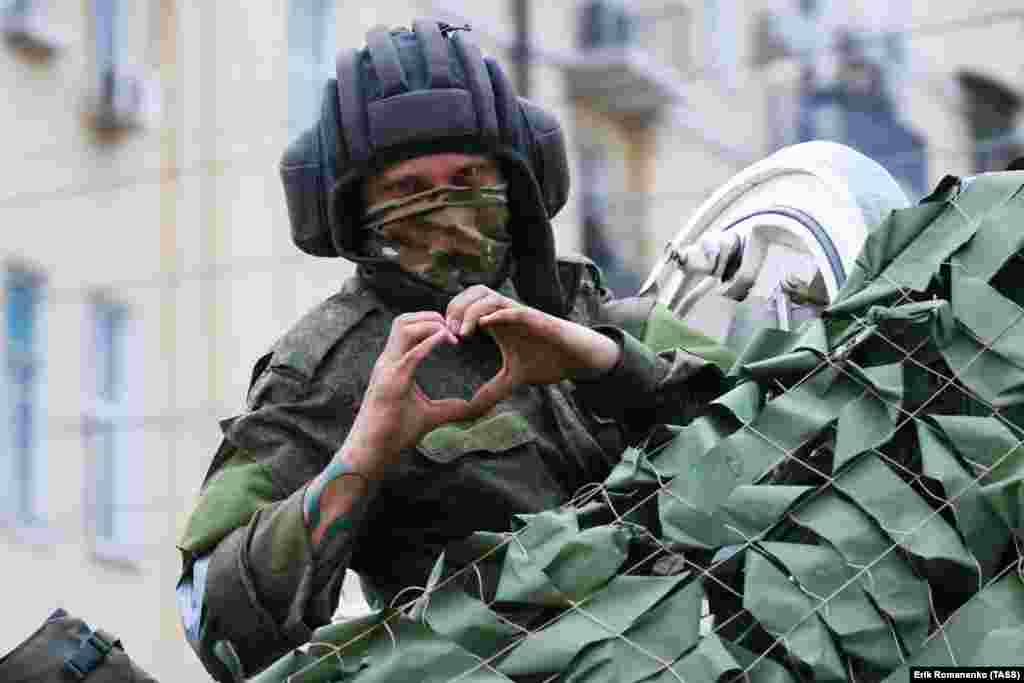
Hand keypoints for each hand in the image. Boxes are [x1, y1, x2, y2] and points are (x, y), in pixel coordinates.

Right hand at [343, 311, 485, 477]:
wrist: (371, 452)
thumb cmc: (395, 434)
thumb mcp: (429, 416)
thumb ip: (449, 408)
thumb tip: (473, 407)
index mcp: (394, 365)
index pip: (406, 329)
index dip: (429, 323)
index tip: (453, 333)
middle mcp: (388, 362)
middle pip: (403, 320)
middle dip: (430, 317)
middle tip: (454, 330)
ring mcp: (387, 370)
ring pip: (403, 328)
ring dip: (429, 325)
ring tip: (451, 336)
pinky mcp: (391, 382)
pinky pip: (410, 354)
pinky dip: (429, 343)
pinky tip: (446, 341)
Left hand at [445, 286, 621, 412]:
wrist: (578, 359)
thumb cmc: (549, 360)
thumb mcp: (514, 377)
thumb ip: (494, 388)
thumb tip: (473, 406)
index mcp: (498, 322)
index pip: (468, 304)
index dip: (452, 315)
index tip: (444, 338)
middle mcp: (507, 312)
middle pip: (474, 292)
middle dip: (456, 307)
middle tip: (449, 332)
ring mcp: (521, 313)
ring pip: (489, 295)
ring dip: (471, 310)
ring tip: (462, 332)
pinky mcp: (537, 319)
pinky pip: (513, 310)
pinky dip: (498, 314)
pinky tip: (486, 326)